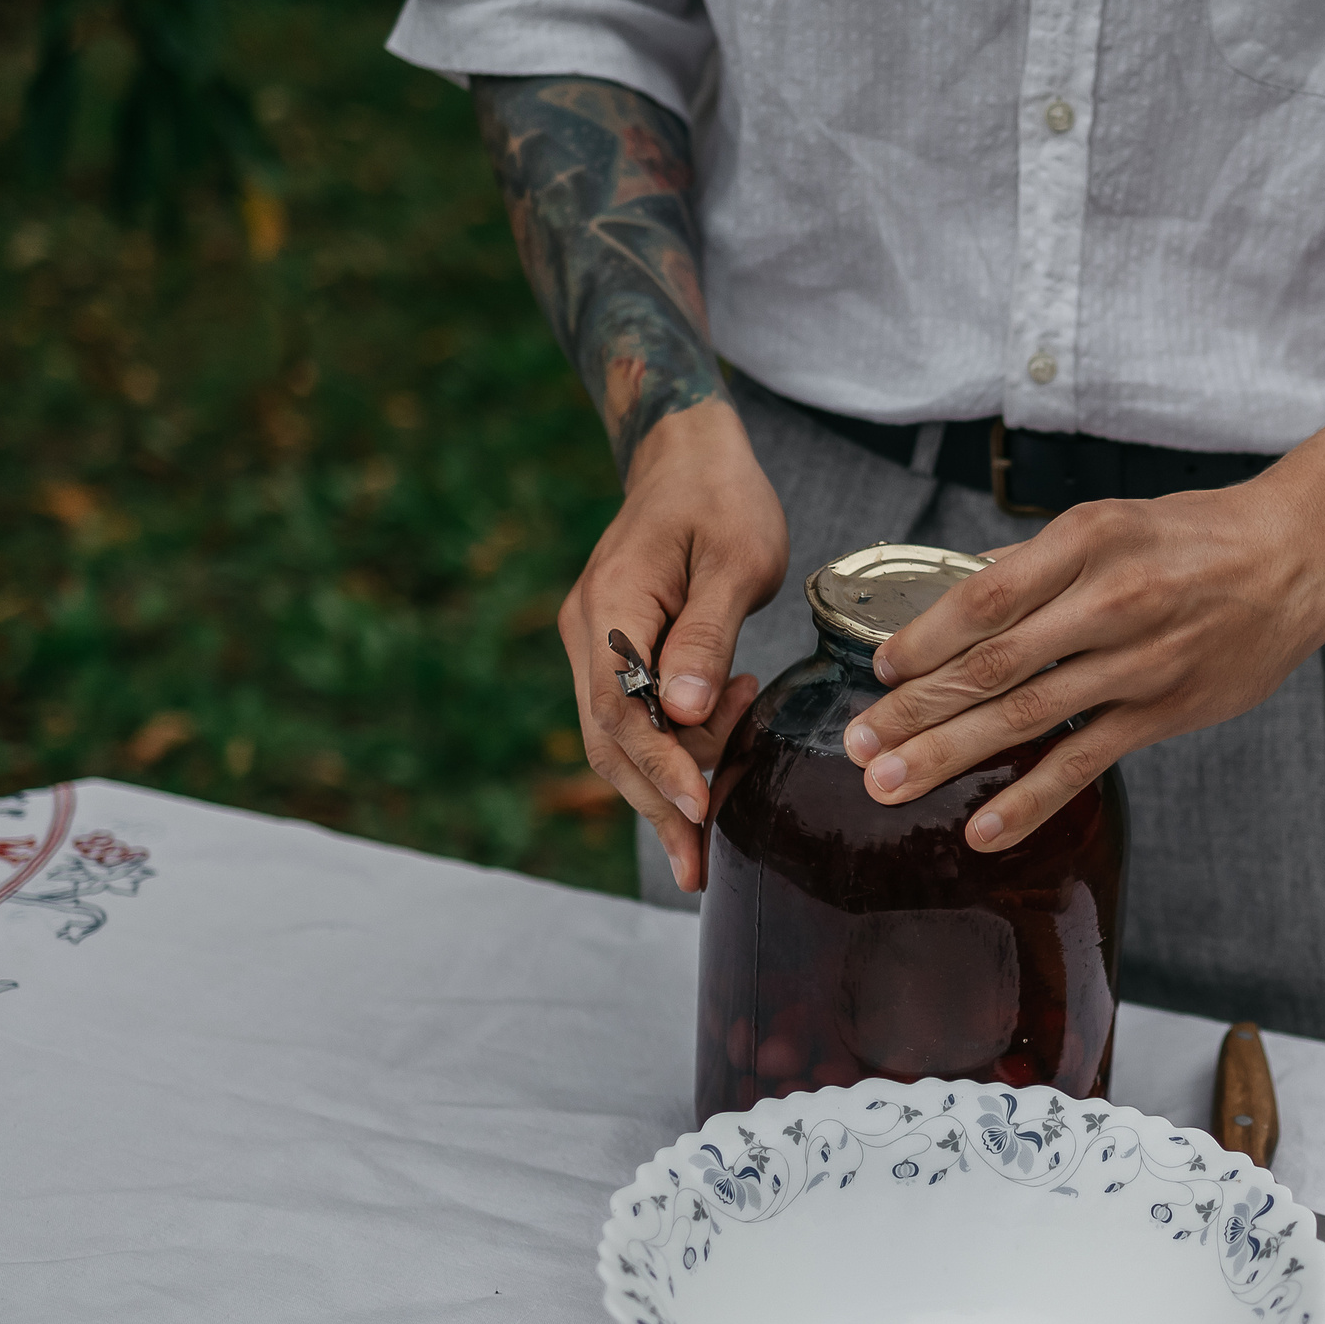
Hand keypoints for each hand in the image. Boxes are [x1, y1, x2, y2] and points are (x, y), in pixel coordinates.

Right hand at [558, 398, 788, 888]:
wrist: (689, 457)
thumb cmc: (722, 501)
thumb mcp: (736, 560)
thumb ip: (709, 636)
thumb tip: (686, 713)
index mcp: (612, 606)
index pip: (621, 707)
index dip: (658, 766)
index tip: (698, 810)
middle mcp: (589, 632)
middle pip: (609, 739)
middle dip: (656, 804)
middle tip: (698, 866)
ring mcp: (595, 644)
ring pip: (618, 738)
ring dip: (666, 783)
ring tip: (726, 802)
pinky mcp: (616, 651)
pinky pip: (635, 717)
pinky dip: (676, 747)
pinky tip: (728, 738)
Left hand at [843, 475, 1324, 849]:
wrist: (1298, 557)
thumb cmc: (1197, 537)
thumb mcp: (1111, 522)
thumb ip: (1035, 564)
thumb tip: (956, 602)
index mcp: (1087, 541)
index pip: (985, 598)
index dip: (924, 640)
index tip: (879, 672)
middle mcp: (1111, 599)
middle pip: (993, 664)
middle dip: (916, 710)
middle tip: (859, 746)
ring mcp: (1141, 661)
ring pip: (1028, 716)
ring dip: (951, 755)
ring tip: (891, 784)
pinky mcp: (1167, 710)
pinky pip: (1086, 761)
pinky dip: (1032, 800)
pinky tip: (985, 829)